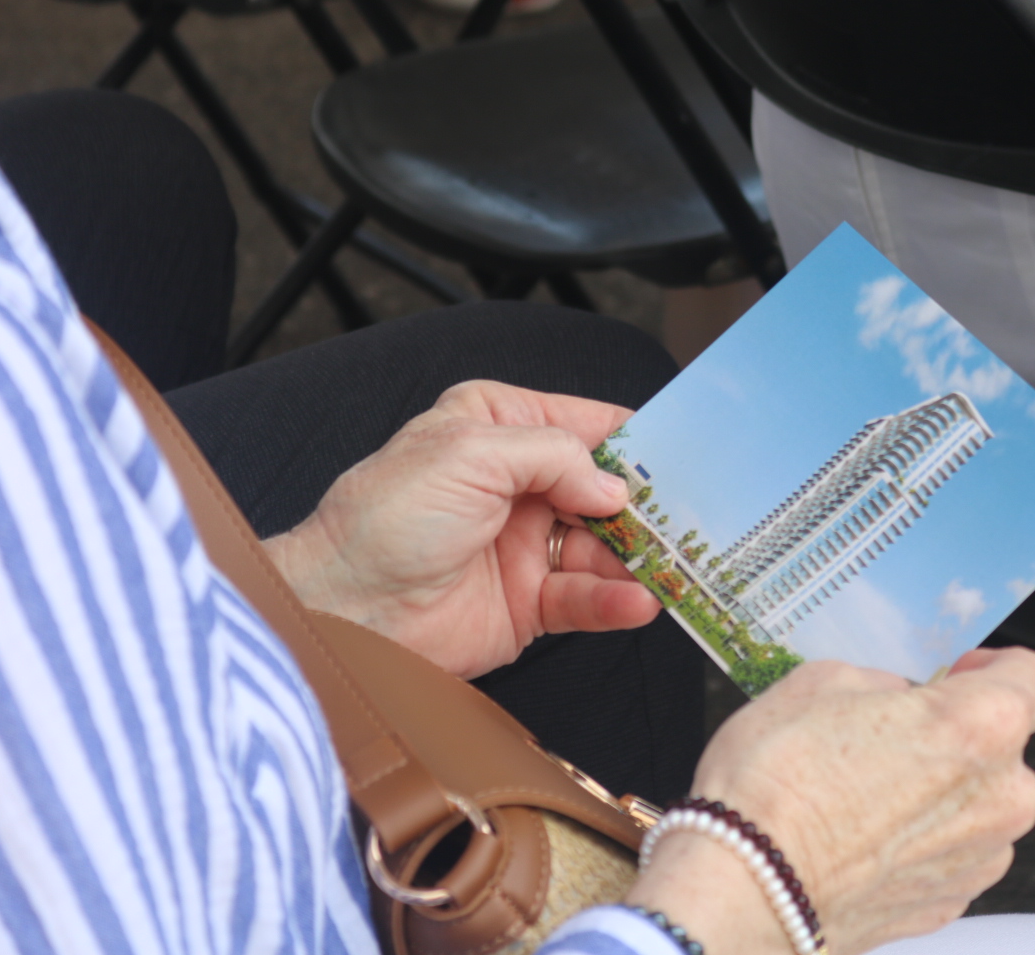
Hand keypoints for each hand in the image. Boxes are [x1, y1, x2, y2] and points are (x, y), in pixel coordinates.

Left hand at [262, 381, 659, 677]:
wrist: (344, 609)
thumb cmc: (384, 519)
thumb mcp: (470, 453)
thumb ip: (553, 456)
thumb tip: (614, 487)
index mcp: (497, 426)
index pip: (584, 424)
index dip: (632, 440)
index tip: (681, 455)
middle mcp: (517, 483)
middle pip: (605, 489)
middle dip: (647, 505)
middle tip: (690, 518)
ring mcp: (525, 544)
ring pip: (605, 547)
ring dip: (639, 558)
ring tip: (672, 568)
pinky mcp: (528, 602)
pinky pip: (586, 598)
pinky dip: (615, 601)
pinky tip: (636, 600)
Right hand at [627, 648, 1034, 954]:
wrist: (744, 889)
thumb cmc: (777, 788)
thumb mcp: (823, 682)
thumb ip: (884, 684)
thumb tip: (896, 698)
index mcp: (981, 726)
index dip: (1000, 667)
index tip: (965, 673)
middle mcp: (1000, 797)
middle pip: (1004, 748)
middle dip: (956, 736)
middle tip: (889, 735)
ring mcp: (979, 859)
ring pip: (978, 806)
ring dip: (939, 794)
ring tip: (864, 792)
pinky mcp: (950, 905)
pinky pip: (951, 854)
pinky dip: (919, 842)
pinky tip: (862, 835)